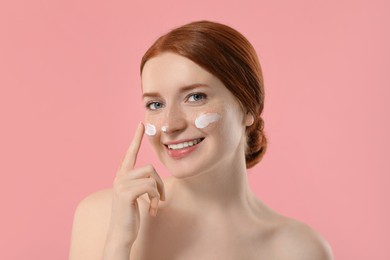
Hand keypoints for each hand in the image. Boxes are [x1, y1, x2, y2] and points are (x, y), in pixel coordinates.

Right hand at [108, 122, 164, 241]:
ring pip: (151, 176)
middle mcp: (120, 177)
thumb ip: (139, 182)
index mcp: (122, 175)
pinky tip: (153, 210)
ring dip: (158, 192)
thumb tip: (151, 175)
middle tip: (161, 198)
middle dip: (160, 183)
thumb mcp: (134, 195)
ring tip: (156, 204)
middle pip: (150, 168)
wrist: (121, 233)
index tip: (141, 124)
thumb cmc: (130, 215)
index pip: (130, 153)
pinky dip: (156, 198)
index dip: (136, 138)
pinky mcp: (126, 193)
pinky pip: (150, 186)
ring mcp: (121, 184)